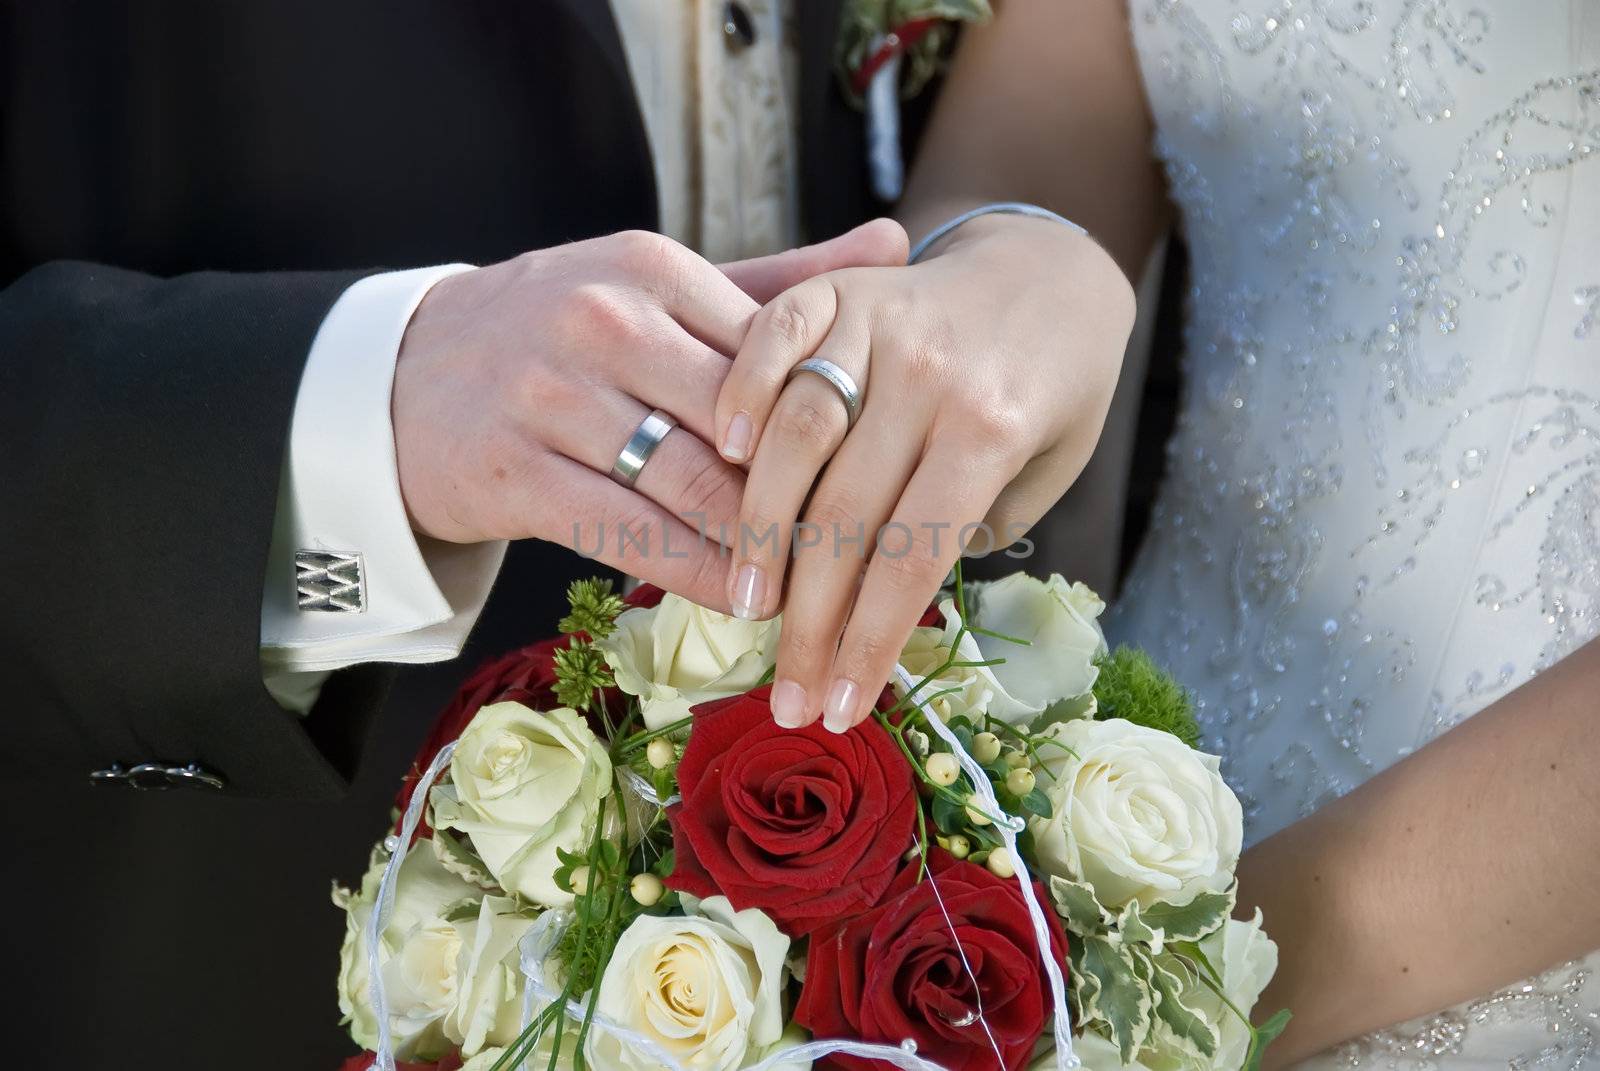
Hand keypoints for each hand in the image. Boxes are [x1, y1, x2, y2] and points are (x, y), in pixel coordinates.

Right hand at [392, 224, 905, 610]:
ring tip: (818, 585)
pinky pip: (629, 532)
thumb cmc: (559, 331)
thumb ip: (776, 283)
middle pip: (743, 424)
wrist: (405, 377)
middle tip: (869, 548)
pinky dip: (694, 572)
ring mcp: (551, 398)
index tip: (887, 474)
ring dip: (764, 547)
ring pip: (693, 485)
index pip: (774, 353)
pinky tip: (739, 598)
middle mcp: (602, 322)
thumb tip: (898, 241)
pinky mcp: (515, 473)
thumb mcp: (656, 289)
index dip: (837, 423)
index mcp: (651, 269)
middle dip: (811, 495)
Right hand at [714, 213, 1134, 728]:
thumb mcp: (1048, 468)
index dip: (868, 643)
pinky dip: (741, 394)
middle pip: (845, 517)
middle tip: (787, 695)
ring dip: (758, 532)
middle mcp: (931, 375)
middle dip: (810, 624)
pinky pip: (774, 339)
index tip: (841, 709)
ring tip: (743, 607)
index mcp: (991, 429)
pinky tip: (722, 457)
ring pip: (796, 438)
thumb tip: (885, 599)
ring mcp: (879, 324)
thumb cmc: (1053, 388)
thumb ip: (975, 528)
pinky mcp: (838, 289)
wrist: (1049, 267)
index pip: (913, 559)